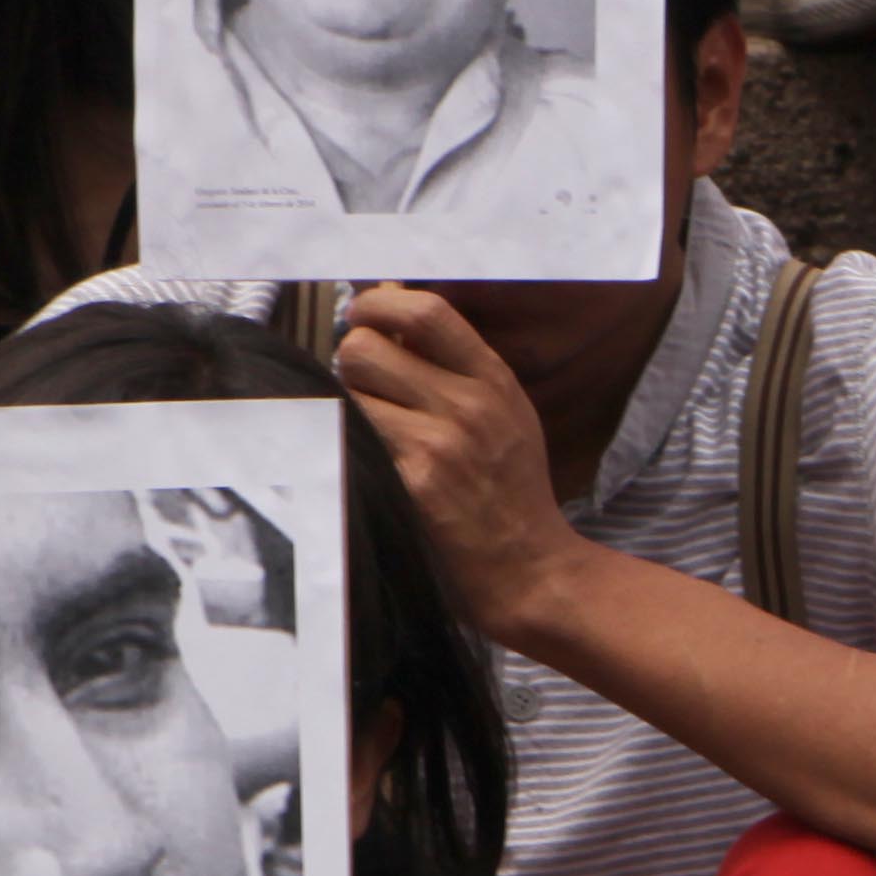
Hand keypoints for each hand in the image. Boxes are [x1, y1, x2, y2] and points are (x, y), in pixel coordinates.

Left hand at [335, 284, 586, 646]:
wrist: (530, 570)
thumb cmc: (510, 492)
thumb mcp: (505, 414)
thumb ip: (456, 366)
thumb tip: (390, 310)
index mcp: (492, 380)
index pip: (425, 311)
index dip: (378, 305)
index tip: (364, 318)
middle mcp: (468, 405)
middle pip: (366, 347)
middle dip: (351, 364)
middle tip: (364, 389)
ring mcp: (437, 446)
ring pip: (349, 392)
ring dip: (345, 408)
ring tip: (369, 431)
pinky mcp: (410, 486)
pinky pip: (350, 441)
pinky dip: (345, 446)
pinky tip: (365, 464)